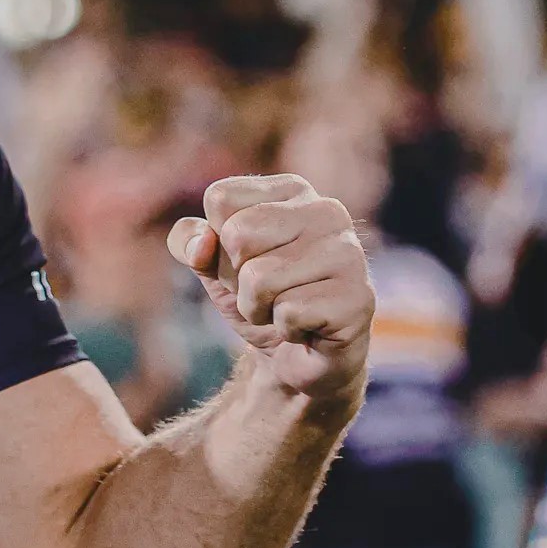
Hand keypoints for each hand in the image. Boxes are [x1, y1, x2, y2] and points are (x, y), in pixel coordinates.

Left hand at [168, 174, 373, 403]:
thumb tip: (202, 244)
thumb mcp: (209, 264)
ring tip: (284, 309)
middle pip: (237, 235)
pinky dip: (285, 328)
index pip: (220, 199)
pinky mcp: (358, 297)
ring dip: (258, 308)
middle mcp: (326, 211)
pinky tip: (307, 327)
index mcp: (292, 190)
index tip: (243, 261)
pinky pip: (289, 313)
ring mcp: (348, 253)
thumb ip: (188, 241)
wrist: (296, 357)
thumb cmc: (256, 297)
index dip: (217, 241)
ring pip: (260, 278)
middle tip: (264, 292)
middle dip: (236, 278)